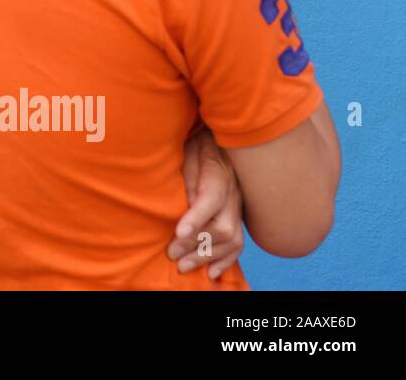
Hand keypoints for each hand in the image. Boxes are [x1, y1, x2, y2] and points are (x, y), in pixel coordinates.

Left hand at [168, 127, 244, 278]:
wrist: (222, 140)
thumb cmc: (197, 145)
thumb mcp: (187, 152)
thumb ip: (188, 176)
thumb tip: (187, 203)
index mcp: (218, 174)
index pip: (210, 199)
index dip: (195, 218)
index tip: (179, 233)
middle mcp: (233, 194)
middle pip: (221, 226)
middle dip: (196, 245)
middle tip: (172, 255)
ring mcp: (239, 207)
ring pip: (232, 239)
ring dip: (207, 256)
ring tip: (184, 266)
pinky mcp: (239, 216)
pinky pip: (240, 242)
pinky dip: (226, 260)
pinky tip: (212, 272)